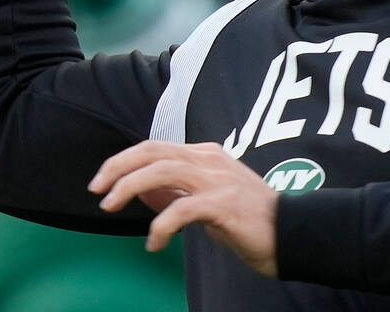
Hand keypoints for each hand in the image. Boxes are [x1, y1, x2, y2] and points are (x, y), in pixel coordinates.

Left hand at [89, 141, 278, 276]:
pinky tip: (154, 243)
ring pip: (163, 171)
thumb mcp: (207, 201)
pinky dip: (161, 225)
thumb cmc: (249, 220)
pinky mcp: (224, 204)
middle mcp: (210, 160)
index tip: (101, 181)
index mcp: (205, 155)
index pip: (154, 147)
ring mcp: (218, 179)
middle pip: (153, 152)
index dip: (123, 161)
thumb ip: (176, 193)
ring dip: (129, 187)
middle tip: (97, 191)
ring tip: (111, 207)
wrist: (292, 233)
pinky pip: (183, 209)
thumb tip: (142, 192)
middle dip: (118, 168)